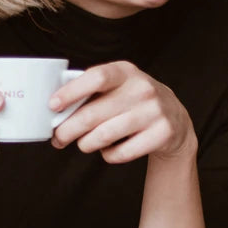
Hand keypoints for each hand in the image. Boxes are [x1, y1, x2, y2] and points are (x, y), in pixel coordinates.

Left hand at [50, 61, 196, 163]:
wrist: (174, 118)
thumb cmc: (133, 102)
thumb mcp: (118, 87)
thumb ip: (91, 91)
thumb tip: (55, 108)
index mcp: (126, 71)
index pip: (96, 77)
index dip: (71, 92)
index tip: (53, 105)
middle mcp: (142, 89)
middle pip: (93, 114)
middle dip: (68, 130)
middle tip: (58, 138)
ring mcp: (154, 111)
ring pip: (104, 136)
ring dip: (86, 144)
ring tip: (84, 144)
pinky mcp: (162, 134)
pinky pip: (122, 153)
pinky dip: (108, 155)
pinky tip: (108, 150)